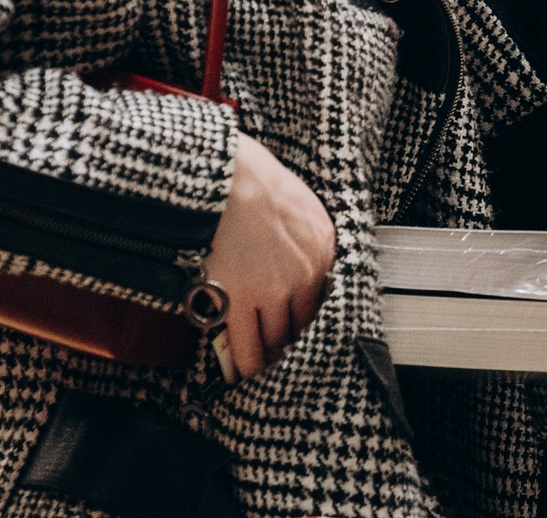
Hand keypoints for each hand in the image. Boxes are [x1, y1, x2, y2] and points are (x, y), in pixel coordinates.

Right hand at [203, 132, 335, 378]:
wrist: (223, 175)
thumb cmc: (248, 174)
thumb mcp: (293, 199)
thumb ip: (298, 231)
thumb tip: (287, 250)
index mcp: (323, 243)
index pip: (322, 293)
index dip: (307, 312)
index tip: (299, 323)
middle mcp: (307, 272)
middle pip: (305, 321)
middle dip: (292, 337)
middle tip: (282, 349)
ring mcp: (276, 291)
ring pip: (279, 338)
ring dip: (271, 353)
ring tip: (263, 364)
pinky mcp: (242, 302)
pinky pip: (248, 346)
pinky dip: (247, 363)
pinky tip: (244, 371)